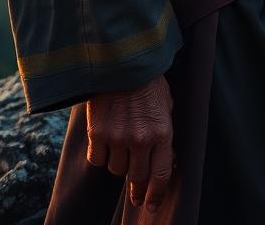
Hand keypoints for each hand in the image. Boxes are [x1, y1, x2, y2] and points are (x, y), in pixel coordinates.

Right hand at [85, 74, 176, 214]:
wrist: (121, 60)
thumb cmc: (148, 81)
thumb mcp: (166, 104)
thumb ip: (165, 132)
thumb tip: (167, 159)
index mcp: (162, 132)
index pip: (161, 175)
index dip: (156, 194)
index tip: (150, 205)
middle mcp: (140, 139)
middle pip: (137, 177)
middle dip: (137, 185)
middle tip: (136, 192)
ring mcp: (117, 137)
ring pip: (116, 170)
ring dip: (119, 164)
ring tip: (122, 149)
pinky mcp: (97, 133)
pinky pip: (97, 159)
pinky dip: (100, 155)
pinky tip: (105, 143)